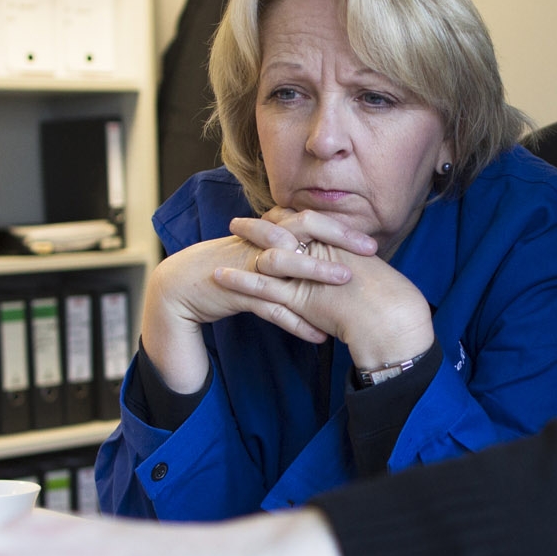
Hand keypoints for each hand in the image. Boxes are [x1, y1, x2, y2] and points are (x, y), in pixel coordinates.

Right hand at [140, 225, 360, 393]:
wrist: (185, 285)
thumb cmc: (231, 269)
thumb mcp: (262, 254)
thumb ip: (291, 251)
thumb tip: (327, 257)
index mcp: (270, 232)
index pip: (310, 220)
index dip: (340, 229)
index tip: (370, 243)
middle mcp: (262, 243)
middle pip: (304, 233)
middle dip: (338, 242)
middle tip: (371, 253)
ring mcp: (249, 266)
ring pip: (287, 266)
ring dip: (318, 276)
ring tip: (347, 286)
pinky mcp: (238, 291)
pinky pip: (270, 307)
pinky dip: (294, 322)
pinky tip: (318, 336)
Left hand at [217, 210, 435, 371]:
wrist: (389, 317)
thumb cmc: (387, 299)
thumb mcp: (369, 270)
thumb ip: (351, 261)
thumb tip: (347, 260)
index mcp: (335, 241)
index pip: (303, 221)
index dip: (283, 218)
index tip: (270, 216)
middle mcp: (318, 250)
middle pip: (280, 228)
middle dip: (257, 224)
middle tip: (238, 221)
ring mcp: (305, 273)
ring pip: (264, 253)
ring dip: (242, 246)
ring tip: (223, 243)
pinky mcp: (295, 297)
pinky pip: (261, 286)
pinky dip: (239, 280)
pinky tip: (220, 277)